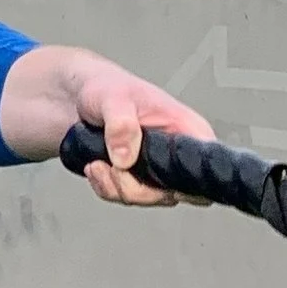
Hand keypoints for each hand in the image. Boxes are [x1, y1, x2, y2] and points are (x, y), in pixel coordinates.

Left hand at [0, 45, 216, 205]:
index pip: (208, 170)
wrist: (78, 97)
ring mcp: (160, 170)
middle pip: (176, 194)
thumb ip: (121, 124)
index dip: (190, 185)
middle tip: (110, 166)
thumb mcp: (112, 98)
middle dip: (138, 189)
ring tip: (97, 164)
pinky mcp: (140, 179)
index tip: (155, 179)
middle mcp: (179, 154)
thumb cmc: (106, 88)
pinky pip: (128, 197)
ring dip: (117, 187)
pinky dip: (107, 188)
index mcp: (189, 130)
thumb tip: (126, 157)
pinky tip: (95, 167)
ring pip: (148, 199)